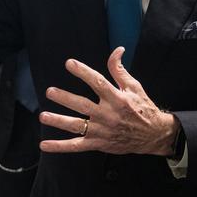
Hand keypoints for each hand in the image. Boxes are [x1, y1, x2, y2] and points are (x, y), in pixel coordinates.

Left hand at [39, 49, 178, 155]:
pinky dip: (60, 147)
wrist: (154, 135)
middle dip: (65, 98)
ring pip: (77, 126)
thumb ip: (119, 70)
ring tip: (43, 116)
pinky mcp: (99, 143)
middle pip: (83, 106)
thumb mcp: (134, 87)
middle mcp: (108, 115)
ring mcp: (102, 131)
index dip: (83, 72)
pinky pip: (77, 146)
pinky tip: (44, 145)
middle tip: (50, 91)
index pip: (98, 83)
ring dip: (59, 121)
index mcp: (118, 99)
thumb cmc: (143, 108)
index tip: (69, 63)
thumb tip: (117, 50)